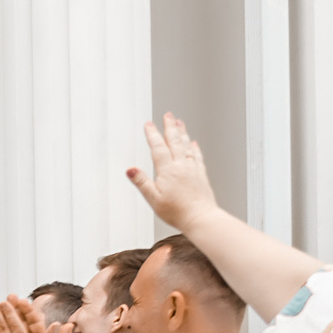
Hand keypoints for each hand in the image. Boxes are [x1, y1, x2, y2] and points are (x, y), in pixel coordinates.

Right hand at [126, 111, 221, 231]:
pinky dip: (195, 148)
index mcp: (168, 171)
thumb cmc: (177, 212)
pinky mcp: (201, 176)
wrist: (200, 217)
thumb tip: (130, 170)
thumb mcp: (153, 199)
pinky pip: (198, 157)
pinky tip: (194, 143)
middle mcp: (181, 167)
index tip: (149, 124)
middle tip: (167, 115)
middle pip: (175, 142)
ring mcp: (193, 170)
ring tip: (179, 123)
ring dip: (182, 133)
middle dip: (169, 127)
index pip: (158, 148)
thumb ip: (142, 182)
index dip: (152, 135)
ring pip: (187, 146)